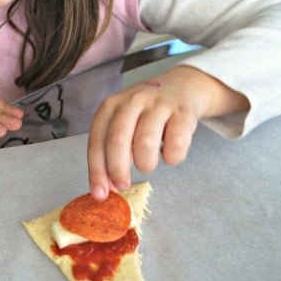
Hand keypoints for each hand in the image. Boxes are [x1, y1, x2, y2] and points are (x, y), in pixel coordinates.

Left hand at [87, 65, 248, 199]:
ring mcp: (158, 104)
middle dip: (118, 170)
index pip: (97, 140)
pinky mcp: (183, 112)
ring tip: (148, 164)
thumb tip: (107, 187)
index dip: (97, 170)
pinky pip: (176, 143)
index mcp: (111, 105)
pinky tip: (170, 154)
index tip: (99, 194)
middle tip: (123, 185)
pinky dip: (172, 157)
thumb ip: (112, 151)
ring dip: (145, 164)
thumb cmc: (146, 113)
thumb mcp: (124, 124)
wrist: (182, 86)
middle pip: (117, 140)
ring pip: (145, 142)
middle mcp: (132, 101)